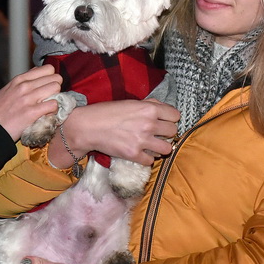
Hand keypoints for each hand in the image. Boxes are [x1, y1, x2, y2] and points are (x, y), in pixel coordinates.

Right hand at [0, 65, 61, 140]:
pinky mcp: (32, 112)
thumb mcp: (8, 89)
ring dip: (56, 98)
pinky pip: (53, 105)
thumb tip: (37, 71)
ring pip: (56, 88)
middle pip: (55, 78)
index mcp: (19, 80)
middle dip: (56, 88)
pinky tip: (48, 114)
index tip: (48, 86)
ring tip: (49, 105)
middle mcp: (24, 86)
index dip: (51, 78)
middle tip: (51, 97)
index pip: (47, 69)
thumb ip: (23, 80)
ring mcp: (28, 99)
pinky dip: (54, 110)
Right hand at [54, 99, 178, 166]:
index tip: (163, 122)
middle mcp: (149, 124)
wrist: (88, 127)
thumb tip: (164, 109)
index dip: (170, 119)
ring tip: (151, 146)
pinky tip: (140, 153)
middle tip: (156, 134)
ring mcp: (142, 141)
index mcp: (149, 109)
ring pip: (167, 149)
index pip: (175, 116)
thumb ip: (150, 104)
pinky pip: (151, 161)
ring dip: (160, 148)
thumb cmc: (107, 112)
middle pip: (173, 132)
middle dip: (166, 133)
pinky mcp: (134, 154)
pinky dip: (146, 158)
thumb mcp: (131, 103)